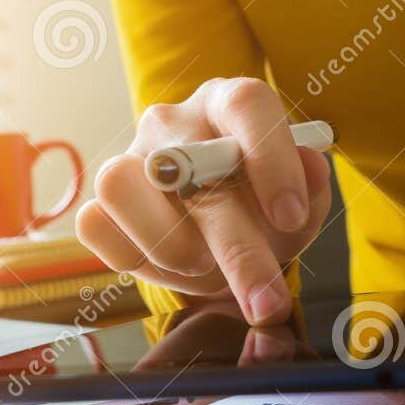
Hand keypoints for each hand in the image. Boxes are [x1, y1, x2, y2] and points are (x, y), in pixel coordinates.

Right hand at [75, 77, 332, 324]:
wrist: (221, 240)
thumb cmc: (262, 212)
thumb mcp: (300, 205)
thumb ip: (311, 188)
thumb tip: (311, 168)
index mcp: (228, 105)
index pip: (246, 105)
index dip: (270, 160)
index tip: (291, 216)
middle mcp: (173, 125)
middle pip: (190, 166)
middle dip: (237, 247)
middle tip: (265, 300)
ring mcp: (130, 160)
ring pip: (119, 183)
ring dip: (167, 242)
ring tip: (203, 265)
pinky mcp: (101, 204)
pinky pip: (93, 224)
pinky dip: (129, 256)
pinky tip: (169, 267)